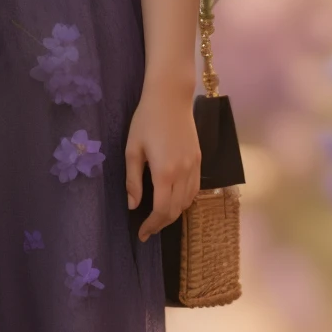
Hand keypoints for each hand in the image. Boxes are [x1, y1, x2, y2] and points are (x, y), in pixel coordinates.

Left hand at [125, 77, 199, 241]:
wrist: (171, 97)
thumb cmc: (146, 120)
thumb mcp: (132, 149)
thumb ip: (133, 180)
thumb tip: (133, 205)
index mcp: (164, 172)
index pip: (161, 209)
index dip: (152, 225)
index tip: (142, 233)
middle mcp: (183, 173)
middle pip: (176, 209)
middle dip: (161, 224)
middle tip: (147, 230)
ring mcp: (194, 166)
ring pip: (188, 201)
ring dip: (174, 213)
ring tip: (158, 218)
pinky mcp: (199, 160)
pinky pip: (195, 189)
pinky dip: (185, 201)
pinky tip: (174, 201)